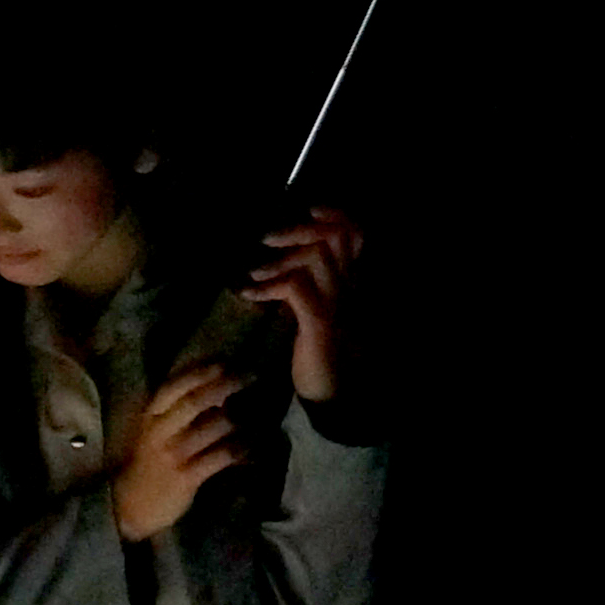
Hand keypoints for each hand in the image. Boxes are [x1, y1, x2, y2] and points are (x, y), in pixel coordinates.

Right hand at [110, 359, 247, 541]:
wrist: (131, 506)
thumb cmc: (148, 465)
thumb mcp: (153, 433)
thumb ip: (175, 412)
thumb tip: (213, 390)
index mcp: (150, 417)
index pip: (177, 386)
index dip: (203, 373)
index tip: (226, 364)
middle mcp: (160, 431)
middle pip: (197, 400)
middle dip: (226, 385)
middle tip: (251, 377)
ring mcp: (174, 454)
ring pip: (214, 426)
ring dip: (240, 418)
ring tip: (259, 414)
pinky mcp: (186, 476)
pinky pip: (221, 456)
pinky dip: (241, 449)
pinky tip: (252, 448)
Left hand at [243, 207, 365, 401]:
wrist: (336, 397)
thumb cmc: (320, 357)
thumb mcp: (313, 313)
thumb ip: (306, 288)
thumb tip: (280, 267)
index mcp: (349, 283)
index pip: (354, 233)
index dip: (334, 214)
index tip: (309, 207)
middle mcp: (348, 287)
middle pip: (334, 236)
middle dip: (298, 230)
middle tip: (267, 239)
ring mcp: (337, 304)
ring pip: (316, 257)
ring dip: (280, 260)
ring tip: (254, 274)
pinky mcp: (320, 324)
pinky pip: (296, 288)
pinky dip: (269, 286)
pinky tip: (250, 295)